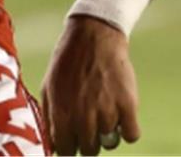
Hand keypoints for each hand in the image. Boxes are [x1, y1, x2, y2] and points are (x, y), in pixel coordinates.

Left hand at [40, 16, 140, 155]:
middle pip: (89, 150)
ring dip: (108, 132)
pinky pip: (131, 135)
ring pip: (110, 143)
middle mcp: (83, 115)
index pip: (65, 151)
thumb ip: (49, 119)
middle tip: (89, 124)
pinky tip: (120, 113)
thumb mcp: (48, 87)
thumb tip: (51, 148)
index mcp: (61, 112)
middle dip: (88, 141)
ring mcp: (107, 111)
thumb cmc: (68, 63)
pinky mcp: (128, 105)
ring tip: (103, 110)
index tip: (73, 140)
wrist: (93, 36)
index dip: (69, 147)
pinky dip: (128, 129)